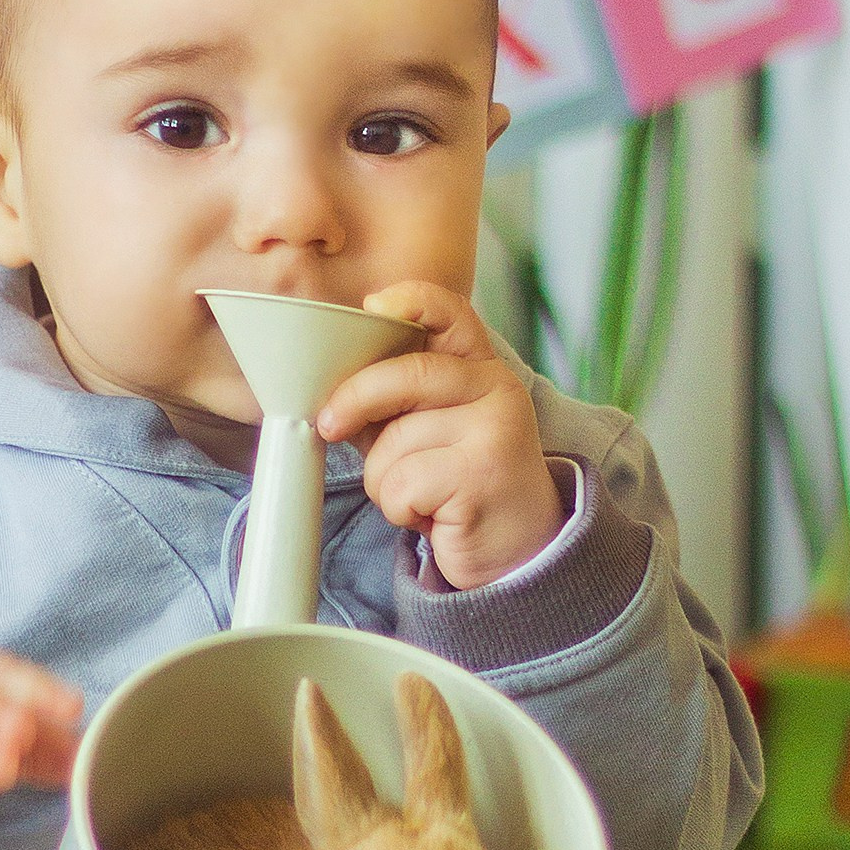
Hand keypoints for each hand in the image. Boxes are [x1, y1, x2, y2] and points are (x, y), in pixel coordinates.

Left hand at [313, 282, 565, 591]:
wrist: (520, 549)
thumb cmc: (459, 484)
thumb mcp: (432, 429)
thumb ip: (396, 401)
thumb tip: (330, 391)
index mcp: (481, 369)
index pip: (451, 313)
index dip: (409, 300)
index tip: (371, 306)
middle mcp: (496, 390)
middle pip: (405, 375)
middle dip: (353, 401)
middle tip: (329, 426)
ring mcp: (494, 432)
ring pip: (394, 442)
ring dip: (385, 480)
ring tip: (419, 496)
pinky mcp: (481, 477)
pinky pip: (401, 484)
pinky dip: (399, 509)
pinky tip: (430, 515)